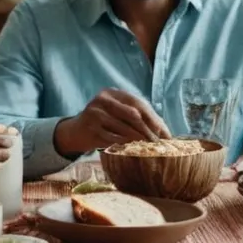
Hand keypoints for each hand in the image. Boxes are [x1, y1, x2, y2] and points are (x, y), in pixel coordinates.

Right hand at [54, 88, 171, 155]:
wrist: (76, 131)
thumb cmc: (104, 123)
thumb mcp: (118, 114)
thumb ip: (139, 118)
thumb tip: (166, 133)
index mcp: (112, 92)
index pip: (138, 103)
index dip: (152, 117)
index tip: (163, 132)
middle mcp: (103, 99)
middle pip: (132, 114)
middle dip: (147, 129)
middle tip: (157, 143)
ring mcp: (95, 113)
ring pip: (124, 127)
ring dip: (138, 139)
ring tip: (148, 147)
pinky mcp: (90, 128)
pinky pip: (113, 138)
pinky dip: (124, 144)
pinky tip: (132, 149)